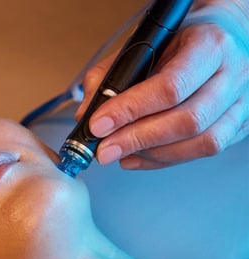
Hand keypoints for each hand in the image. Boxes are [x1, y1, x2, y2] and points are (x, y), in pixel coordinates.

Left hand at [76, 0, 248, 169]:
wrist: (226, 37)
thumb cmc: (184, 41)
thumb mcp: (146, 42)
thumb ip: (111, 74)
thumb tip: (87, 113)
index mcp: (209, 46)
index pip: (170, 86)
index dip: (130, 110)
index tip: (99, 124)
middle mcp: (232, 75)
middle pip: (186, 120)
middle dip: (136, 139)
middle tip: (104, 150)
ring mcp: (241, 103)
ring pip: (199, 142)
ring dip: (150, 154)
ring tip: (118, 154)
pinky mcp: (240, 125)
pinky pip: (202, 152)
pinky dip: (163, 160)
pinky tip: (137, 157)